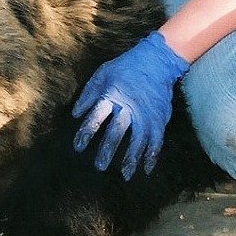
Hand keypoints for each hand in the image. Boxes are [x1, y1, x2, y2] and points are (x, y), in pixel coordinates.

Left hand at [72, 32, 189, 179]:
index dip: (86, 133)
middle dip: (107, 150)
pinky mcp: (159, 118)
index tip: (78, 147)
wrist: (157, 60)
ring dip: (132, 159)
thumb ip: (89, 93)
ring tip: (126, 175)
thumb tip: (76, 114)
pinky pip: (157, 140)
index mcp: (112, 95)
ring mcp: (146, 114)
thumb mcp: (103, 74)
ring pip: (138, 140)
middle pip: (116, 132)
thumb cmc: (126, 67)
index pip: (96, 117)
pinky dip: (152, 155)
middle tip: (99, 167)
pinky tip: (147, 169)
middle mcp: (129, 107)